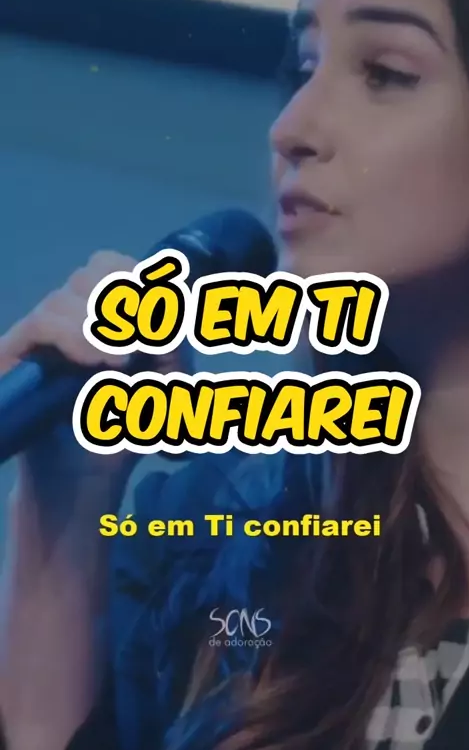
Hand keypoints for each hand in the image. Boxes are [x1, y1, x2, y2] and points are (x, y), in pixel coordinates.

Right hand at [0, 251, 189, 505]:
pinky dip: (78, 335)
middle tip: (144, 339)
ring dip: (106, 323)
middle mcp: (68, 318)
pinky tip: (107, 360)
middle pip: (94, 269)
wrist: (82, 485)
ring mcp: (39, 335)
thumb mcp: (162, 391)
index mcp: (101, 317)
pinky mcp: (14, 355)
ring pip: (68, 295)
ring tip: (125, 362)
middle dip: (126, 298)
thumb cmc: (120, 436)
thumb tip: (171, 320)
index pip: (112, 264)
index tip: (162, 309)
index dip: (138, 276)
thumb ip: (172, 351)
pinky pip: (44, 323)